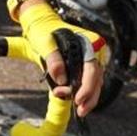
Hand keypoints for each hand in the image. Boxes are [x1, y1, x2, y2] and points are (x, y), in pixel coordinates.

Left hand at [18, 1, 105, 116]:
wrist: (40, 25)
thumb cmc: (43, 31)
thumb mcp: (45, 43)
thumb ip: (53, 59)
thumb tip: (61, 79)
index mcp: (87, 43)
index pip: (92, 68)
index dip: (87, 86)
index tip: (77, 98)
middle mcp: (93, 51)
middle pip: (96, 78)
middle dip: (88, 96)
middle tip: (79, 110)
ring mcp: (90, 59)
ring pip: (94, 82)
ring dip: (87, 97)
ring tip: (78, 110)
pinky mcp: (84, 66)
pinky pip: (88, 81)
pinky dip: (83, 92)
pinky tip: (76, 101)